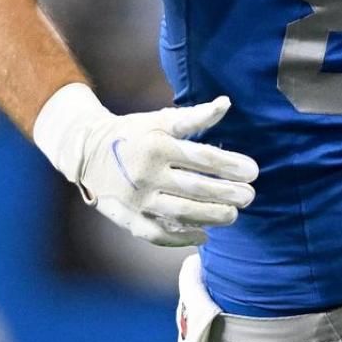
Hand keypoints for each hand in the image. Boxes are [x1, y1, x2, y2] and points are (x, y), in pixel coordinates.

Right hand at [32, 85, 258, 245]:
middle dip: (227, 194)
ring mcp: (137, 199)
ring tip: (233, 215)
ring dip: (212, 217)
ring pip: (181, 214)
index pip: (203, 159)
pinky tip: (204, 235)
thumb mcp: (161, 120)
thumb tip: (226, 103)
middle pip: (196, 189)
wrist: (87, 151)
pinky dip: (183, 238)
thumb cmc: (134, 133)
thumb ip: (194, 116)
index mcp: (157, 146)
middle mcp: (146, 174)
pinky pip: (159, 234)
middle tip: (249, 196)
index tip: (254, 171)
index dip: (231, 166)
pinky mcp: (128, 218)